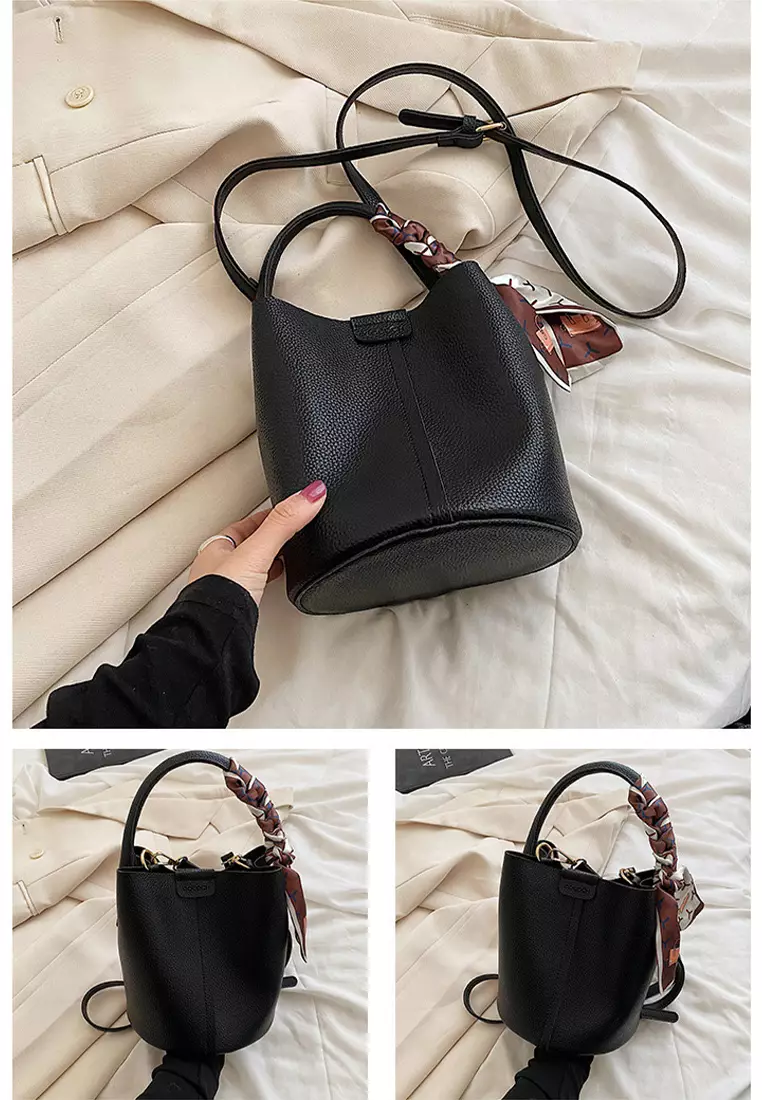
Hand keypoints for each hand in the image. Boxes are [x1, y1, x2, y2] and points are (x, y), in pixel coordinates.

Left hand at [189, 480, 326, 604]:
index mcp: (217, 547)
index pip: (246, 523)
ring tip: (286, 558)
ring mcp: (226, 589)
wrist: (214, 635)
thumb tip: (310, 494)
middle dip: (270, 539)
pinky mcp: (237, 608)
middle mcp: (218, 567)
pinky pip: (255, 588)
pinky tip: (275, 585)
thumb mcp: (258, 551)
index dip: (269, 515)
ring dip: (268, 561)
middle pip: (249, 545)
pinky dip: (267, 582)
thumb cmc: (221, 595)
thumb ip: (284, 523)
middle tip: (291, 533)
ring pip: (251, 567)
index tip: (289, 510)